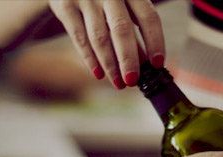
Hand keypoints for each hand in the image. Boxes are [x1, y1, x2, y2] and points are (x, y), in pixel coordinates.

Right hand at [49, 0, 164, 88]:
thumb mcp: (122, 6)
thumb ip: (134, 31)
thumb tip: (147, 65)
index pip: (148, 17)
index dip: (155, 41)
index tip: (157, 64)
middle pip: (122, 29)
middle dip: (129, 59)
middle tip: (133, 80)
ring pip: (99, 37)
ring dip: (110, 64)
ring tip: (118, 83)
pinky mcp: (65, 6)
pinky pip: (79, 37)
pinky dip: (90, 59)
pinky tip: (99, 74)